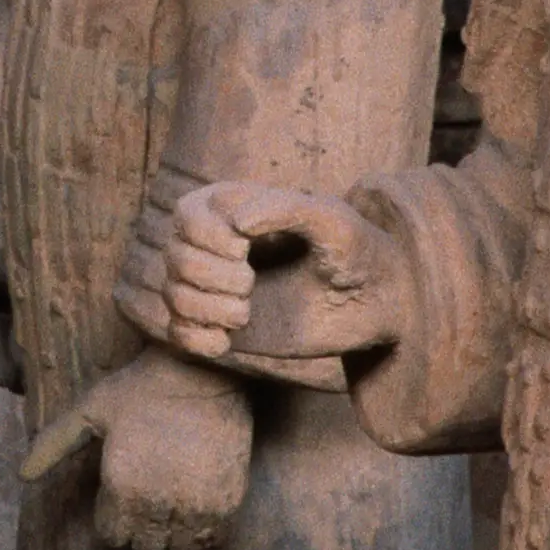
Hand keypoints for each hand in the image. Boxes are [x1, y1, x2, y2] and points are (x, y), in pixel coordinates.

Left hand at [19, 349, 252, 549]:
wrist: (204, 371)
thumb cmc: (142, 388)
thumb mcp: (90, 409)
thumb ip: (53, 444)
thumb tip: (22, 475)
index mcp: (120, 486)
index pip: (113, 536)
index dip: (114, 518)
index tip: (122, 497)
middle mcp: (156, 504)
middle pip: (145, 545)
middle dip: (142, 527)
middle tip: (147, 498)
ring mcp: (194, 506)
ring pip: (178, 546)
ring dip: (172, 532)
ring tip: (173, 503)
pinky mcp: (227, 502)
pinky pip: (210, 538)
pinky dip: (202, 530)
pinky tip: (197, 506)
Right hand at [149, 183, 401, 363]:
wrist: (376, 303)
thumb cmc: (358, 251)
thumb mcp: (333, 220)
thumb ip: (286, 208)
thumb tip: (238, 223)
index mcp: (238, 207)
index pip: (186, 214)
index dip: (205, 236)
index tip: (245, 248)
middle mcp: (220, 244)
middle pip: (174, 257)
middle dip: (208, 276)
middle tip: (250, 286)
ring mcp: (219, 286)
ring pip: (172, 295)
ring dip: (204, 309)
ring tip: (244, 314)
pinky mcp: (222, 323)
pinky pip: (178, 333)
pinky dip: (195, 340)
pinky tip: (226, 342)